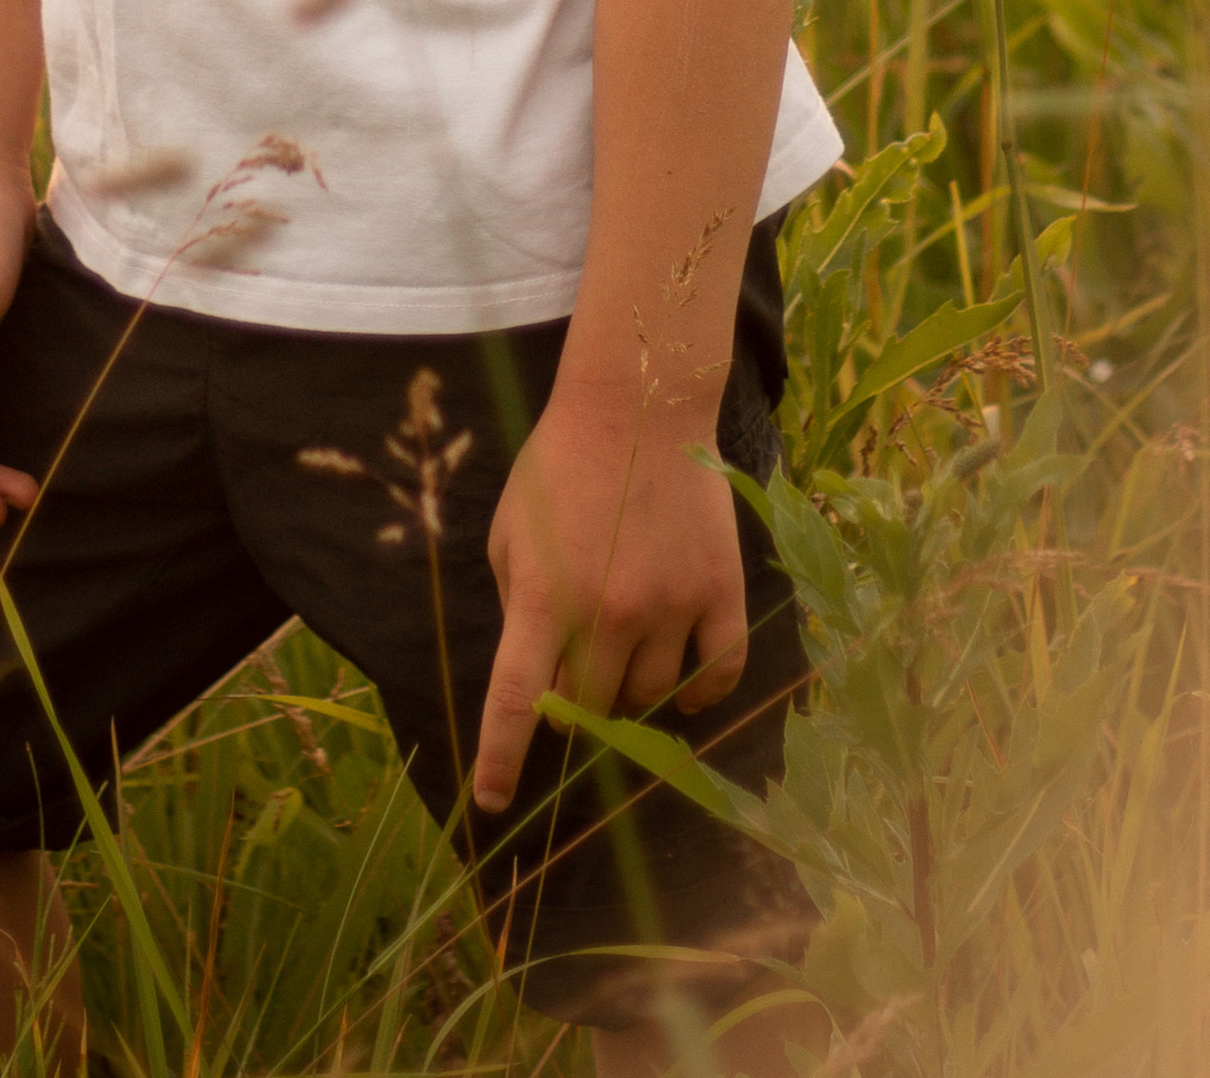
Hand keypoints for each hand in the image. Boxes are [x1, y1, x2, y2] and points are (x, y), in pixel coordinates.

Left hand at [472, 385, 747, 813]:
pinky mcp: (718, 594)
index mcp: (543, 596)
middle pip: (587, 709)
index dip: (501, 761)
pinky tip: (684, 686)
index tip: (491, 803)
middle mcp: (606, 613)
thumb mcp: (511, 528)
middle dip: (572, 706)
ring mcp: (668, 607)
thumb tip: (535, 672)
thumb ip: (518, 602)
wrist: (638, 406)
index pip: (515, 703)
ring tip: (624, 647)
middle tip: (574, 672)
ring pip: (647, 697)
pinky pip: (715, 676)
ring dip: (629, 689)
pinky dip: (698, 694)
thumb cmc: (560, 465)